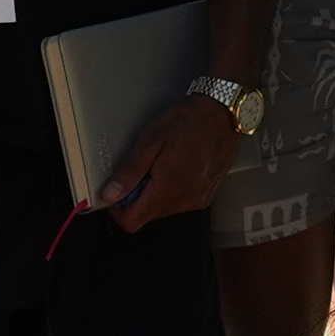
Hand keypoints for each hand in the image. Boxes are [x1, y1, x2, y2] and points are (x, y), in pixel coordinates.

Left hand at [92, 90, 243, 227]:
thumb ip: (130, 171)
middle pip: (147, 216)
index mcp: (166, 190)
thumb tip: (110, 194)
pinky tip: (177, 166)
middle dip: (136, 198)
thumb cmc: (188, 122)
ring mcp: (197, 200)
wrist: (224, 113)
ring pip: (163, 209)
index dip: (117, 211)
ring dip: (155, 193)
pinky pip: (180, 202)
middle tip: (140, 169)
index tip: (114, 193)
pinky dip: (172, 190)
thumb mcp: (150, 141)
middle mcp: (183, 201)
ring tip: (161, 164)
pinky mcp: (207, 195)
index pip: (132, 222)